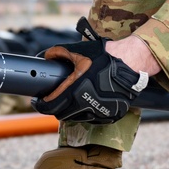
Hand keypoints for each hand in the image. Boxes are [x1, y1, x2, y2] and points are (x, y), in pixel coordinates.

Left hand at [32, 18, 148, 123]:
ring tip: (70, 97)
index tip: (38, 100)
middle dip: (54, 107)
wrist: (131, 62)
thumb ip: (58, 53)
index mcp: (75, 91)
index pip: (50, 106)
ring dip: (69, 110)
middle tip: (53, 98)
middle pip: (61, 114)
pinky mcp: (110, 116)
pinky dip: (85, 112)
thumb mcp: (79, 50)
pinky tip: (86, 100)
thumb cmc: (104, 55)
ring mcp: (99, 113)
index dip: (41, 104)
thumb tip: (44, 57)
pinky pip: (91, 118)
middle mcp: (86, 106)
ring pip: (76, 118)